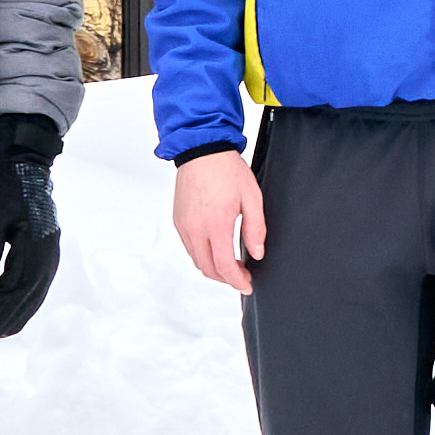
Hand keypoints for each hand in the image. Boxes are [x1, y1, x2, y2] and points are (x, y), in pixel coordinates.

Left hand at [0, 112, 66, 341]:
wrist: (23, 161)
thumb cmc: (2, 185)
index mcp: (37, 242)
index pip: (22, 287)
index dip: (2, 311)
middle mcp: (49, 249)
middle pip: (32, 294)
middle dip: (10, 318)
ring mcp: (49, 248)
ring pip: (36, 289)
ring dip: (17, 311)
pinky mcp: (43, 245)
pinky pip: (36, 279)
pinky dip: (22, 297)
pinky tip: (8, 305)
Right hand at [174, 148, 267, 295]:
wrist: (202, 150)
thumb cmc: (227, 170)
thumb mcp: (252, 198)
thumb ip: (255, 229)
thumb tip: (257, 253)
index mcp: (217, 224)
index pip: (225, 266)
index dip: (238, 281)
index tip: (247, 285)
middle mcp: (196, 228)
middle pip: (209, 269)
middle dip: (227, 279)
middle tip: (242, 276)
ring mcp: (184, 226)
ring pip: (197, 260)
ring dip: (214, 268)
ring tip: (231, 264)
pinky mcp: (178, 221)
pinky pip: (189, 248)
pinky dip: (203, 255)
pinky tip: (216, 249)